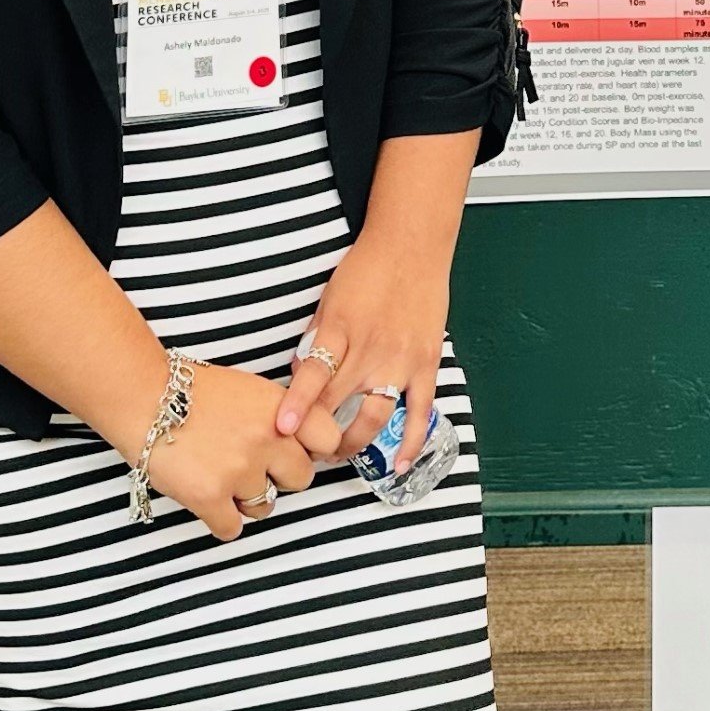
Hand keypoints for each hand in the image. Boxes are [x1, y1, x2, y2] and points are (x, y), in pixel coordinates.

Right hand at [144, 361, 328, 540]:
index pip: (329, 439)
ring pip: (265, 507)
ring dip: (246, 499)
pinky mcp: (209, 497)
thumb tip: (303, 445)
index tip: (297, 451)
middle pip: (300, 479)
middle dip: (279, 476)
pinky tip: (206, 498)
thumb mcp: (248, 389)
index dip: (314, 449)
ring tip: (219, 475)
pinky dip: (219, 519)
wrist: (140, 394)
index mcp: (279, 409)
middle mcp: (266, 439)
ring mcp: (239, 470)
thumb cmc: (189, 390)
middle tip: (250, 465)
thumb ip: (278, 415)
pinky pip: (232, 529)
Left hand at [275, 236, 449, 473]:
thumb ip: (317, 339)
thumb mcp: (329, 300)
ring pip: (375, 416)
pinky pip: (418, 411)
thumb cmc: (367, 268)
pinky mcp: (426, 365)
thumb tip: (303, 375)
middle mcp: (370, 349)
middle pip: (339, 404)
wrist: (412, 245)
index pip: (315, 375)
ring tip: (338, 455)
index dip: (297, 404)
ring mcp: (400, 360)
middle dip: (318, 432)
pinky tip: (399, 465)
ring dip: (354, 442)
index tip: (283, 428)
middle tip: (304, 451)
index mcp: (340, 329)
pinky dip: (409, 441)